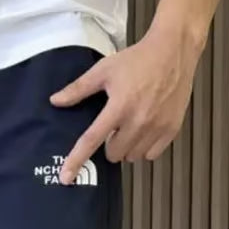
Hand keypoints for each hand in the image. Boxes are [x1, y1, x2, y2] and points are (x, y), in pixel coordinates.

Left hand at [51, 24, 204, 182]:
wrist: (173, 50)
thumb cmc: (137, 60)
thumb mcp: (104, 70)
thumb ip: (78, 89)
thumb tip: (54, 101)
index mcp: (119, 107)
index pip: (92, 140)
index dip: (76, 160)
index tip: (65, 178)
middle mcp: (138, 121)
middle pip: (114, 155)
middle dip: (109, 146)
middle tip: (114, 128)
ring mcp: (157, 127)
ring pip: (133, 157)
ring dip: (127, 148)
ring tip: (131, 127)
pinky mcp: (171, 130)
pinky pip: (151, 155)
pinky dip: (145, 148)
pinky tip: (145, 130)